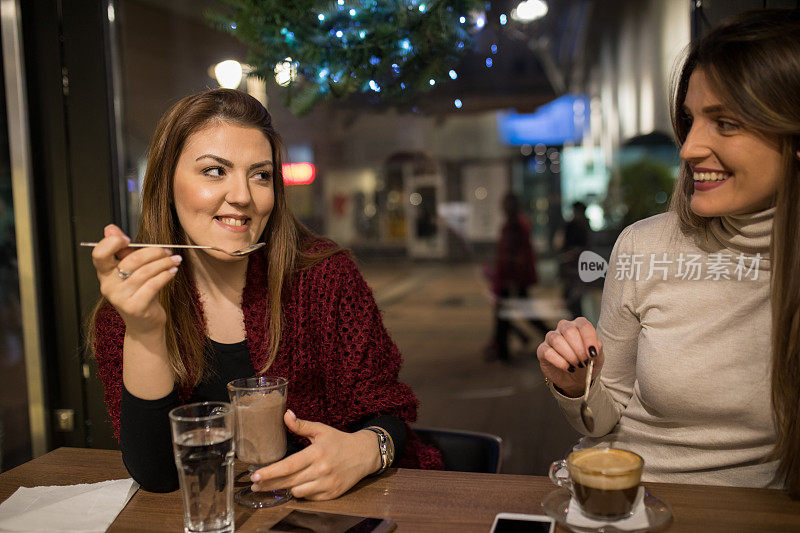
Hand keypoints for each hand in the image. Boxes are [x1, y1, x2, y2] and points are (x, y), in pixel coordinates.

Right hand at [91, 224, 181, 334]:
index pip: (99, 254)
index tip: (129, 239)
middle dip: (153, 252)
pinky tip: (173, 272)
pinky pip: (153, 285)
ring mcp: (121, 298)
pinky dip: (165, 276)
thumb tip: (110, 228)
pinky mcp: (135, 307)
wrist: (144, 324)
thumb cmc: (139, 292)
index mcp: (104, 274)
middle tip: (167, 251)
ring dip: (164, 263)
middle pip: (130, 260)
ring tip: (175, 260)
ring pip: (145, 272)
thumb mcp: (130, 270)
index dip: (112, 243)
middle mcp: (108, 286)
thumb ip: (122, 250)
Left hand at [250, 410, 379, 500]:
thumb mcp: (321, 430)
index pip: (288, 465)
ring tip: (281, 482)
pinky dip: (303, 493)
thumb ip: (301, 425)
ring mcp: (327, 484)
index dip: (270, 472)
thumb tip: (286, 414)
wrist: (364, 454)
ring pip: (297, 492)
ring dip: (288, 488)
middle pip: (288, 481)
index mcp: (316, 453)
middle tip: (255, 486)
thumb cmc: (339, 441)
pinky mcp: (332, 494)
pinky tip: (299, 485)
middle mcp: (321, 470)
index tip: (255, 476)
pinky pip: (309, 498)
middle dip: (269, 484)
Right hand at [536, 317, 603, 396]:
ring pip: (556, 340)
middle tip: (584, 362)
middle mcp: (564, 328)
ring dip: (569, 355)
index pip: (583, 325)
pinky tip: (568, 368)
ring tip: (577, 365)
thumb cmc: (587, 364)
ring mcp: (551, 338)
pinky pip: (547, 352)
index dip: (589, 339)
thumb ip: (598, 350)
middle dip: (579, 349)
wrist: (575, 379)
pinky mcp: (542, 350)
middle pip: (569, 331)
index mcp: (579, 326)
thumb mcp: (597, 359)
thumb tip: (597, 344)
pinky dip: (559, 362)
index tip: (593, 353)